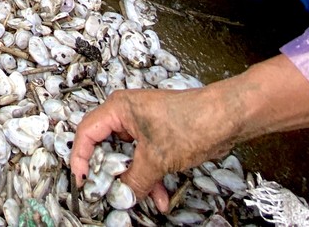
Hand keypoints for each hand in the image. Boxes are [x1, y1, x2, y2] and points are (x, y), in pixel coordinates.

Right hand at [71, 88, 228, 212]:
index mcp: (119, 108)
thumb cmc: (193, 120)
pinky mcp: (159, 138)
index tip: (82, 181)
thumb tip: (121, 197)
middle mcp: (127, 115)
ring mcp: (144, 127)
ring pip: (128, 158)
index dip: (81, 158)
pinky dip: (150, 179)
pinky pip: (145, 161)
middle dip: (111, 174)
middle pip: (106, 148)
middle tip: (108, 192)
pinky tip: (159, 198)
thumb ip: (134, 180)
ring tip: (137, 200)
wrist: (227, 118)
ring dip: (134, 181)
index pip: (87, 133)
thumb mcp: (157, 158)